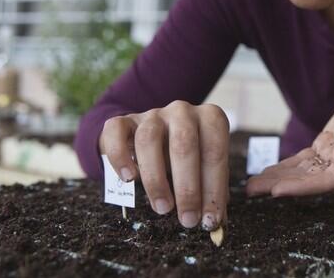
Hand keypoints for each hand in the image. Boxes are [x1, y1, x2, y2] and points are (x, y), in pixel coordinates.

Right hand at [99, 101, 229, 229]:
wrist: (148, 136)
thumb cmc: (184, 157)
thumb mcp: (204, 167)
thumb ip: (212, 189)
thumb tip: (216, 221)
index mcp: (209, 118)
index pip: (215, 150)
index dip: (214, 186)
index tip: (209, 218)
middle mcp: (182, 111)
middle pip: (184, 144)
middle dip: (188, 187)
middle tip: (188, 219)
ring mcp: (152, 114)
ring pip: (149, 139)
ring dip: (156, 179)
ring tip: (163, 208)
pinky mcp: (124, 121)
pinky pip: (117, 132)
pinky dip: (120, 157)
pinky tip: (128, 179)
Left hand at [246, 72, 333, 196]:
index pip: (327, 180)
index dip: (302, 187)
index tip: (277, 191)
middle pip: (310, 180)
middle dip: (281, 186)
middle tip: (250, 191)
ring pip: (303, 171)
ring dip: (278, 178)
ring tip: (252, 186)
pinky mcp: (328, 144)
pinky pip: (305, 159)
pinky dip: (287, 165)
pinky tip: (269, 171)